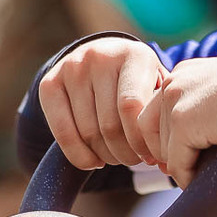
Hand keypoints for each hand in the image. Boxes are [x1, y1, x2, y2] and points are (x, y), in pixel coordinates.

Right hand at [37, 37, 167, 171]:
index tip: (150, 156)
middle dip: (125, 153)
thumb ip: (162, 116)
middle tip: (134, 161)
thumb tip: (166, 162)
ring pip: (88, 132)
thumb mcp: (158, 87)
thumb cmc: (139, 82)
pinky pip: (62, 132)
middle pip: (109, 125)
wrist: (104, 54)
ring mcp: (72, 68)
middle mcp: (100, 56)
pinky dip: (79, 156)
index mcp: (135, 55)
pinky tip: (94, 162)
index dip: (141, 141)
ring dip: (105, 156)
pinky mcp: (49, 83)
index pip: (132, 108)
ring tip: (118, 158)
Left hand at [137, 55, 216, 187]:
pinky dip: (186, 176)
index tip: (172, 154)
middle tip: (178, 169)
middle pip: (149, 127)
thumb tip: (194, 136)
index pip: (155, 108)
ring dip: (178, 165)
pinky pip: (177, 161)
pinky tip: (198, 181)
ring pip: (163, 147)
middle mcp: (174, 83)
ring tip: (194, 175)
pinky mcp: (183, 123)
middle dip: (162, 151)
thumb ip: (203, 107)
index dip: (162, 135)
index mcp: (183, 74)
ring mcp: (175, 102)